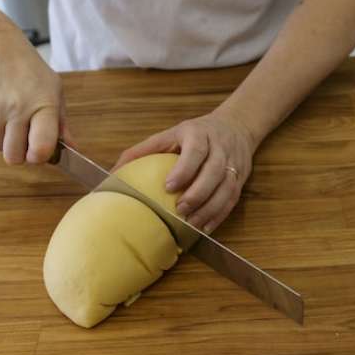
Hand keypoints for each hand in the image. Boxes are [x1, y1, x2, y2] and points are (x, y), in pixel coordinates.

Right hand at [0, 32, 72, 163]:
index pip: (40, 148)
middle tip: (22, 139)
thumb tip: (72, 148)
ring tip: (9, 118)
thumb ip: (61, 123)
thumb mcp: (54, 90)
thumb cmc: (29, 69)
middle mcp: (18, 109)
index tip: (38, 152)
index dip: (38, 158)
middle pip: (13, 156)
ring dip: (3, 139)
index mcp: (43, 106)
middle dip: (18, 154)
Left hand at [114, 109, 257, 232]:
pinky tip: (204, 228)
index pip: (196, 150)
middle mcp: (220, 147)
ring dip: (209, 209)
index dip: (185, 169)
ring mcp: (234, 164)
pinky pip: (232, 200)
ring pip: (226, 188)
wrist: (236, 126)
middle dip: (198, 193)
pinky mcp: (241, 179)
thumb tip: (113, 172)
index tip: (169, 186)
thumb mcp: (170, 134)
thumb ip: (143, 150)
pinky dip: (219, 215)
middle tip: (180, 210)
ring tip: (190, 224)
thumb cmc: (196, 133)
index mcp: (199, 133)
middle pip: (214, 171)